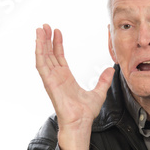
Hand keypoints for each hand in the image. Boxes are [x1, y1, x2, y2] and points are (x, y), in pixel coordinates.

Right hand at [35, 25, 114, 149]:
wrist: (81, 123)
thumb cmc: (85, 113)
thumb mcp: (99, 92)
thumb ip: (103, 80)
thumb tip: (111, 70)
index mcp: (66, 78)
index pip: (59, 57)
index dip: (57, 44)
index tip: (57, 31)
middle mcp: (57, 77)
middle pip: (49, 54)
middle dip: (47, 39)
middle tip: (45, 25)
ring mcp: (51, 80)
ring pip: (43, 57)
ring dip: (41, 43)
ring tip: (40, 29)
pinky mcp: (49, 83)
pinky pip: (42, 66)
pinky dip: (39, 54)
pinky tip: (38, 43)